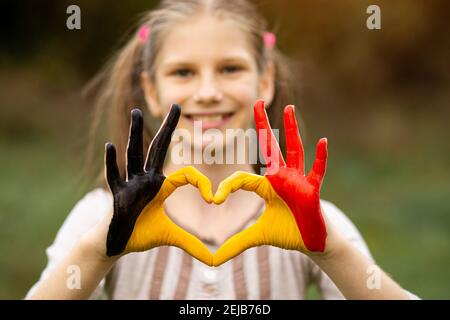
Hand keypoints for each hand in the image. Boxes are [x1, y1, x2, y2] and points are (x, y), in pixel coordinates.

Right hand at [104, 105, 212, 264]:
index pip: (186, 174)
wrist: (118, 244)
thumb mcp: (171, 237)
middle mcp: (146, 179)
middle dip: (168, 127)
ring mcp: (130, 185)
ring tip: (136, 111)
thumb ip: (192, 244)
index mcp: (161, 185)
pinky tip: (110, 146)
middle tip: (176, 105)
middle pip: (158, 148)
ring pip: (134, 155)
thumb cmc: (142, 235)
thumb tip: (214, 259)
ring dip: (136, 133)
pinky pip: (114, 177)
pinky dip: (112, 163)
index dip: (201, 183)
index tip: (213, 199)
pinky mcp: (117, 195)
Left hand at [213, 100, 327, 265]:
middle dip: (262, 125)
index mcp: (266, 186)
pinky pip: (317, 171)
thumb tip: (215, 257)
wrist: (310, 242)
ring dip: (291, 129)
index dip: (228, 186)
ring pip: (294, 150)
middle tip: (256, 102)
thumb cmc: (286, 233)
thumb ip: (237, 243)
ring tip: (288, 107)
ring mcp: (298, 181)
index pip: (243, 177)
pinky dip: (320, 158)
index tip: (214, 199)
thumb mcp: (258, 236)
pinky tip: (322, 141)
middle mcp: (281, 178)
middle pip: (270, 147)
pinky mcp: (312, 190)